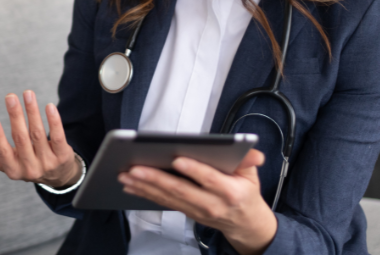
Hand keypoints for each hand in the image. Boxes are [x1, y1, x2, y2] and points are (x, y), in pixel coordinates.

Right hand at [0, 91, 79, 188]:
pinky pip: (58, 136)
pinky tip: (49, 106)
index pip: (3, 153)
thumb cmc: (27, 164)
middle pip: (21, 139)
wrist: (58, 176)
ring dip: (32, 112)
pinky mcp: (63, 156)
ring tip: (27, 94)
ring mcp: (48, 163)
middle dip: (15, 116)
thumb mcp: (6, 164)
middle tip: (10, 97)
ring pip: (38, 133)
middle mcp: (30, 168)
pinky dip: (54, 121)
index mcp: (13, 170)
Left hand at [118, 149, 277, 254]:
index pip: (209, 179)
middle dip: (155, 178)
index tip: (177, 159)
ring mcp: (196, 211)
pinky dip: (145, 194)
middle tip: (135, 167)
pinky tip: (130, 186)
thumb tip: (254, 153)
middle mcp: (211, 204)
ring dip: (143, 186)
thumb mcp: (252, 175)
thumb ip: (248, 161)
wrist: (246, 225)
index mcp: (229, 192)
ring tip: (125, 174)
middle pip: (181, 190)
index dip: (193, 170)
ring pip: (167, 198)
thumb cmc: (246, 194)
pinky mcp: (186, 212)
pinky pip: (163, 203)